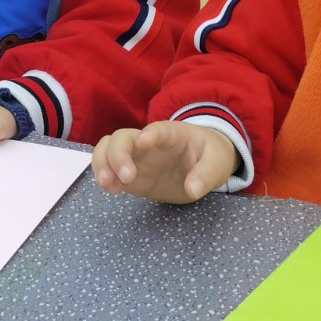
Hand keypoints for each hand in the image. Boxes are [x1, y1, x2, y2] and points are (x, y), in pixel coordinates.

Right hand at [92, 122, 236, 203]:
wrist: (204, 164)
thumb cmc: (211, 156)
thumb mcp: (218, 164)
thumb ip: (206, 175)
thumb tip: (193, 189)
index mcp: (173, 134)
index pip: (159, 129)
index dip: (150, 134)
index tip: (143, 142)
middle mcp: (148, 142)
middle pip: (122, 137)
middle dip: (117, 154)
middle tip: (126, 177)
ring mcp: (136, 157)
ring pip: (107, 149)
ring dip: (102, 164)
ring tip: (108, 185)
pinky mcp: (131, 174)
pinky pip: (109, 169)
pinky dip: (104, 177)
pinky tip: (111, 190)